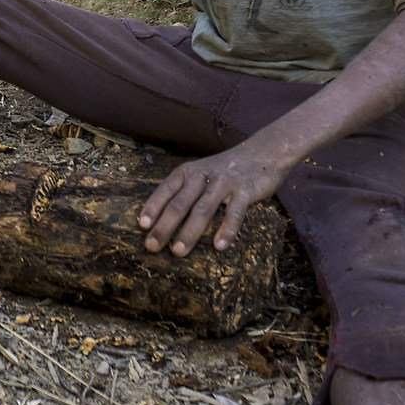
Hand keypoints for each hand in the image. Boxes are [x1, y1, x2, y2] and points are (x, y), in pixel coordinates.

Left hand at [136, 143, 291, 256]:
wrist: (263, 153)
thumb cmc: (225, 170)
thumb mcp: (200, 173)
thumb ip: (184, 191)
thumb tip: (160, 218)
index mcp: (187, 172)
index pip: (165, 191)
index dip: (152, 208)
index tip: (142, 225)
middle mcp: (202, 175)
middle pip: (179, 204)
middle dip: (164, 227)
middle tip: (152, 246)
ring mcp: (224, 183)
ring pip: (202, 210)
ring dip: (189, 232)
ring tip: (178, 252)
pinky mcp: (245, 191)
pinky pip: (234, 213)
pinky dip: (226, 230)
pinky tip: (219, 246)